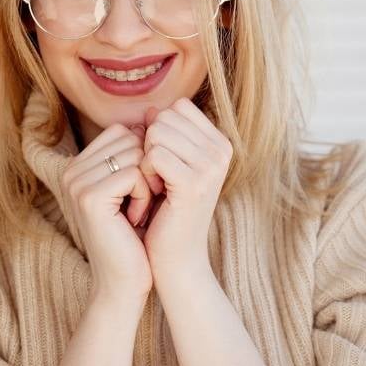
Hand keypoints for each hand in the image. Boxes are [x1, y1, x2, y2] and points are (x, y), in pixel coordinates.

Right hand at [61, 123, 154, 303]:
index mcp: (78, 164)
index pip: (122, 130)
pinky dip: (144, 195)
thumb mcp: (135, 186)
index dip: (143, 157)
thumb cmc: (135, 235)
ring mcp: (76, 182)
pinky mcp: (89, 197)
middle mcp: (71, 169)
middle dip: (146, 168)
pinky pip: (134, 173)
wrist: (124, 281)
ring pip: (134, 153)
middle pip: (128, 137)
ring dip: (147, 183)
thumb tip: (156, 111)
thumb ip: (138, 150)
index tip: (140, 190)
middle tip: (139, 202)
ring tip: (136, 211)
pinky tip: (134, 219)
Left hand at [135, 97, 232, 274]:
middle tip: (156, 177)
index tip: (162, 163)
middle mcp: (221, 151)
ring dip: (145, 159)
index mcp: (219, 143)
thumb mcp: (167, 165)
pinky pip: (153, 154)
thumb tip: (149, 109)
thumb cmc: (167, 211)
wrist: (176, 258)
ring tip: (155, 186)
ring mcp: (210, 167)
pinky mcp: (193, 183)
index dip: (159, 130)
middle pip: (165, 116)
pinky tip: (152, 193)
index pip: (177, 107)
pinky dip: (144, 172)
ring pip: (157, 132)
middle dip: (150, 144)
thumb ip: (163, 134)